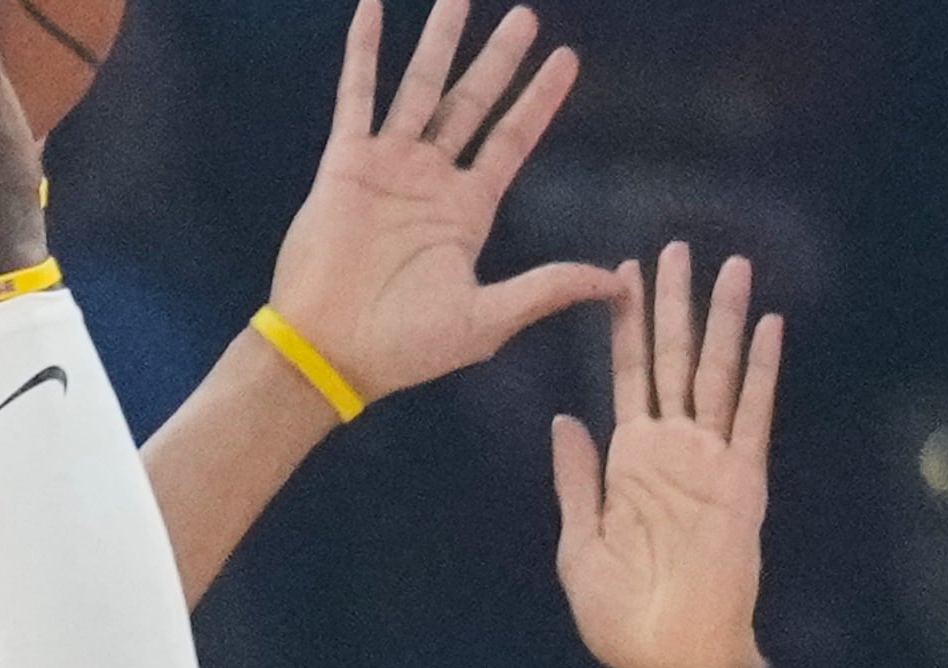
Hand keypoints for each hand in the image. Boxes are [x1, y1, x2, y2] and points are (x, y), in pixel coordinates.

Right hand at [263, 0, 609, 405]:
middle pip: (473, 101)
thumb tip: (618, 284)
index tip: (567, 60)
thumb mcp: (488, 321)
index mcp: (469, 210)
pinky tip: (372, 10)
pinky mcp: (346, 165)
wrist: (329, 353)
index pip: (513, 138)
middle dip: (499, 59)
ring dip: (438, 41)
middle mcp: (432, 179)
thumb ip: (548, 289)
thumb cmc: (405, 347)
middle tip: (526, 16)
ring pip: (419, 86)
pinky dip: (364, 53)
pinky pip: (356, 97)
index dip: (540, 99)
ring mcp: (388, 166)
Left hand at [551, 244, 780, 667]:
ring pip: (718, 374)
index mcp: (629, 463)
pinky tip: (768, 328)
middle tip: (676, 246)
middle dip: (674, 304)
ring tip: (731, 267)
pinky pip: (753, 416)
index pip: (628, 378)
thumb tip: (564, 420)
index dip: (624, 327)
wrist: (671, 659)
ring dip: (724, 321)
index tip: (620, 277)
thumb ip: (576, 481)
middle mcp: (672, 451)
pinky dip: (762, 372)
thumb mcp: (579, 545)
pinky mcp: (743, 482)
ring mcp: (711, 462)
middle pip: (675, 359)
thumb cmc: (621, 615)